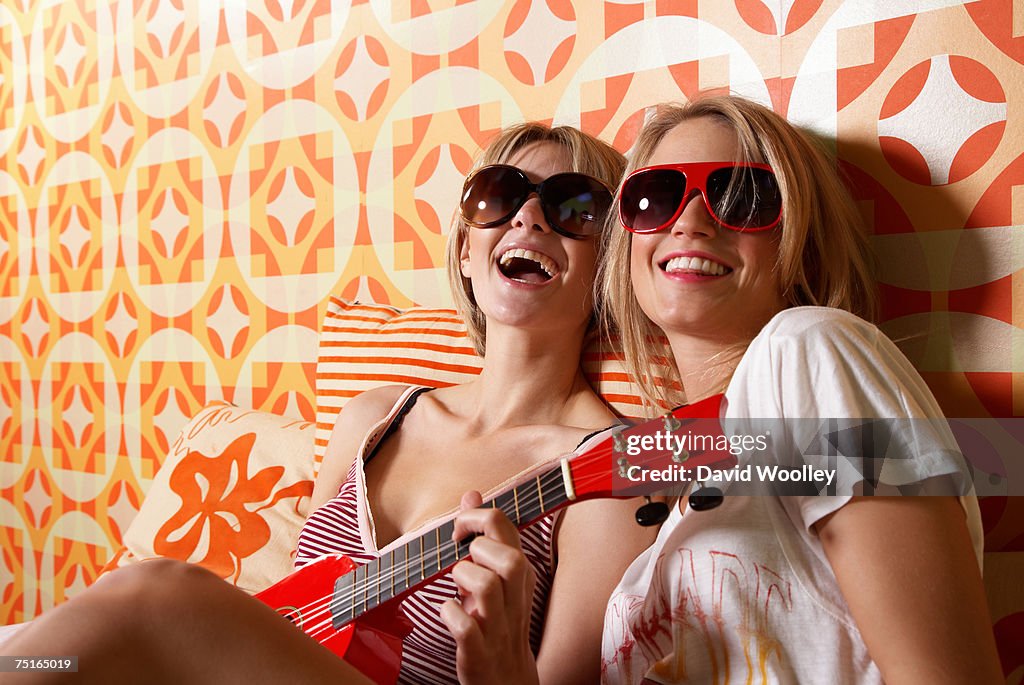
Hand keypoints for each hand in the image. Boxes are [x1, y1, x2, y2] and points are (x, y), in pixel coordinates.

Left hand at [439, 491, 539, 684]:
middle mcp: (513, 597)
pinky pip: (465, 626)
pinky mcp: (479, 652)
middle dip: (476, 545)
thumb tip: (472, 494)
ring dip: (463, 577)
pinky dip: (450, 614)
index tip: (458, 530)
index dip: (475, 516)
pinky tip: (448, 611)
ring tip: (457, 587)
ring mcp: (497, 625)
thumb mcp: (492, 574)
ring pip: (487, 585)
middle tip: (459, 556)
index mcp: (518, 574)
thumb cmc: (495, 620)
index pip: (505, 525)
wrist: (505, 679)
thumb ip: (483, 535)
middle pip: (508, 556)